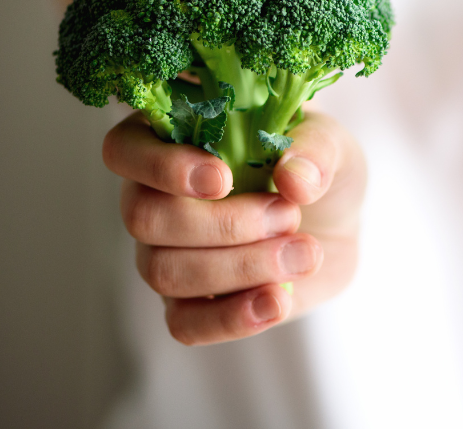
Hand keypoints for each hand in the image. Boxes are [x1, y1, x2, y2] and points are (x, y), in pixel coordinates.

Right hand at [103, 110, 364, 344]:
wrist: (337, 222)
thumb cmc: (318, 168)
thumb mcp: (332, 144)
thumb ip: (316, 151)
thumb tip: (292, 178)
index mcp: (172, 139)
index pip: (124, 149)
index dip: (162, 167)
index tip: (223, 180)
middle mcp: (154, 196)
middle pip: (144, 218)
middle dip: (224, 223)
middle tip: (288, 215)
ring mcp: (165, 254)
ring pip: (165, 271)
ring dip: (242, 266)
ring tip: (306, 253)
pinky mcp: (190, 304)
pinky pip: (184, 324)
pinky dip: (232, 317)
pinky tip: (277, 302)